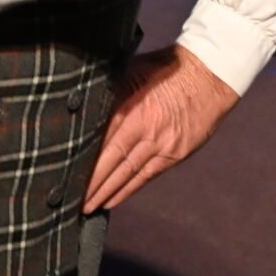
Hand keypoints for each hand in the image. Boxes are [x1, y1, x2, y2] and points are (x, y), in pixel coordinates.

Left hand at [85, 47, 238, 212]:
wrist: (210, 75)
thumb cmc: (165, 68)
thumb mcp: (131, 71)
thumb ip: (109, 92)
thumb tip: (81, 107)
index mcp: (130, 106)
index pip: (99, 138)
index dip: (81, 158)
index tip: (64, 172)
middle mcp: (145, 128)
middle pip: (111, 160)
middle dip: (90, 183)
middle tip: (71, 199)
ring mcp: (162, 143)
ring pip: (128, 172)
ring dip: (106, 191)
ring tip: (88, 207)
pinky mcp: (175, 153)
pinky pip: (148, 175)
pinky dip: (129, 189)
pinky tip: (113, 200)